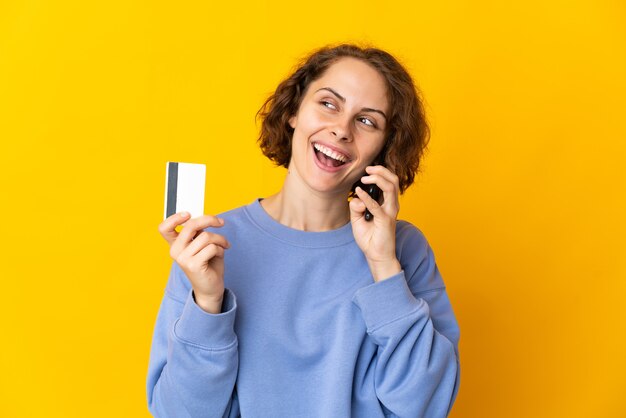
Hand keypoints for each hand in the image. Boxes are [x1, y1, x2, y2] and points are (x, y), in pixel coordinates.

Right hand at [158, 212, 230, 312]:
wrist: (210, 288)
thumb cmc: (208, 264)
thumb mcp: (202, 245)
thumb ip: (199, 232)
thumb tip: (206, 219)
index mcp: (175, 244)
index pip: (164, 228)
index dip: (174, 218)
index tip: (188, 214)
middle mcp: (175, 251)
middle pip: (191, 226)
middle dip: (209, 220)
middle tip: (221, 222)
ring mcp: (183, 259)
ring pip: (206, 237)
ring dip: (220, 239)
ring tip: (224, 245)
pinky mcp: (193, 265)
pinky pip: (212, 248)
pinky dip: (221, 249)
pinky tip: (220, 255)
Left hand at [349, 165, 401, 281]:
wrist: (376, 255)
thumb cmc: (369, 237)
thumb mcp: (357, 219)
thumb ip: (355, 206)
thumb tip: (356, 197)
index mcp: (387, 203)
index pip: (388, 181)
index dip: (378, 172)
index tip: (364, 171)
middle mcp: (391, 205)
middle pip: (393, 180)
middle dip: (381, 170)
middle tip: (367, 169)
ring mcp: (390, 212)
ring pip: (390, 187)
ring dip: (377, 178)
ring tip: (365, 177)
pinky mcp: (385, 220)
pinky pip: (376, 205)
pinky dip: (366, 197)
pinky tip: (358, 191)